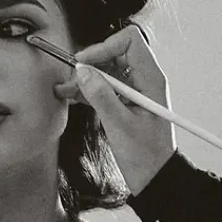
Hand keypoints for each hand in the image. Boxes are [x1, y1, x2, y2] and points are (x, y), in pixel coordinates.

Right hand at [54, 23, 176, 193]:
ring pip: (107, 71)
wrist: (156, 179)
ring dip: (86, 79)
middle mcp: (144, 80)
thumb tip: (83, 72)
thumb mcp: (120, 126)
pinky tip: (73, 97)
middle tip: (71, 80)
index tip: (84, 65)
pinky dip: (89, 91)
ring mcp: (134, 92)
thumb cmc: (146, 156)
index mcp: (150, 79)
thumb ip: (101, 96)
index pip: (129, 42)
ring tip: (65, 90)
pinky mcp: (125, 104)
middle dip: (91, 64)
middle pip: (115, 54)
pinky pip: (106, 88)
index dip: (104, 48)